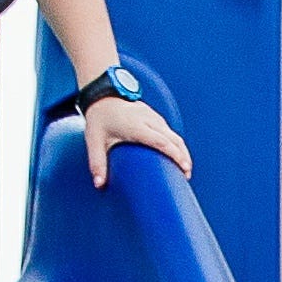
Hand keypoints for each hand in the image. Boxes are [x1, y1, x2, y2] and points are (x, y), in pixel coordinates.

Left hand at [78, 88, 195, 185]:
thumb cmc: (99, 119)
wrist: (101, 96)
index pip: (161, 141)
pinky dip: (177, 144)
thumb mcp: (94, 141)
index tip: (184, 169)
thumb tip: (98, 185)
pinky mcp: (155, 117)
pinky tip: (177, 156)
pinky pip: (170, 132)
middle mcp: (148, 120)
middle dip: (184, 157)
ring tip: (185, 169)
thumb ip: (97, 163)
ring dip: (183, 151)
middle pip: (174, 139)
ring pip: (175, 135)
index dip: (175, 155)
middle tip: (187, 175)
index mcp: (135, 126)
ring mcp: (153, 117)